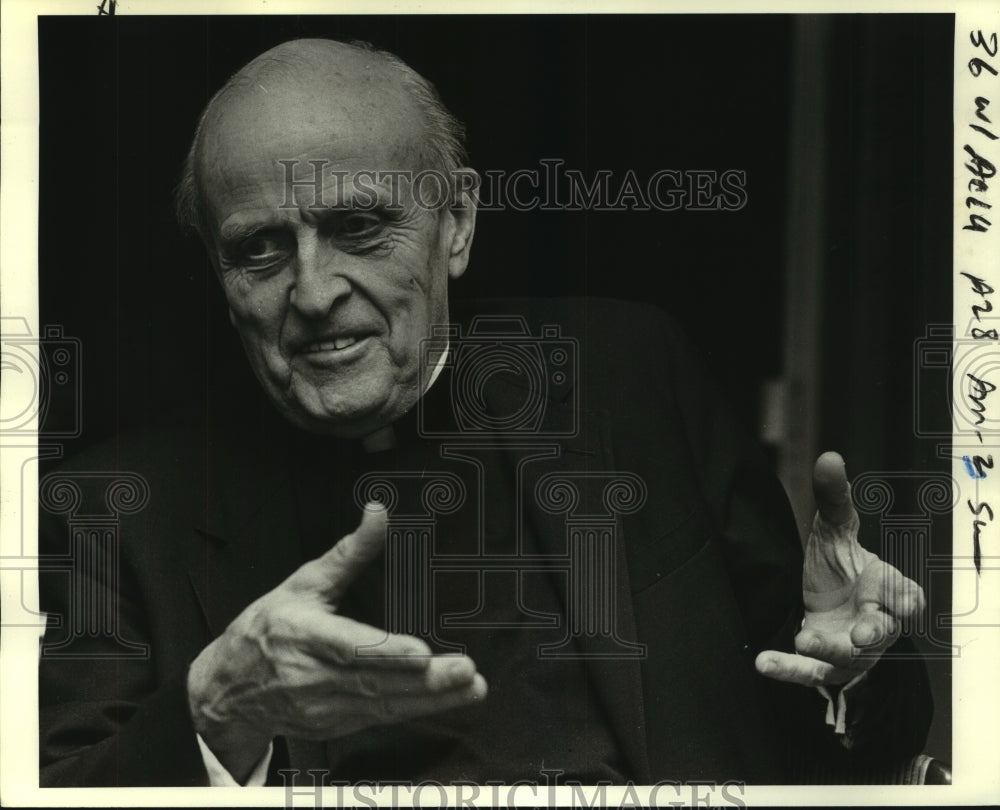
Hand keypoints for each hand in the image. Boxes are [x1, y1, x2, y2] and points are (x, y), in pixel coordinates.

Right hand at [187, 502, 486, 782]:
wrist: (226, 690)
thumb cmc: (266, 630)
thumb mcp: (303, 583)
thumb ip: (348, 553)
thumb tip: (377, 514)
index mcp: (302, 637)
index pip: (348, 647)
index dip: (385, 652)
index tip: (420, 652)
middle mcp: (313, 677)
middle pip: (376, 681)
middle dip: (425, 680)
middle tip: (464, 670)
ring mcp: (324, 707)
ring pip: (384, 706)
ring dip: (430, 699)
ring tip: (470, 686)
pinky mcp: (335, 725)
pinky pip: (381, 718)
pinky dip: (415, 710)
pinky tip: (447, 700)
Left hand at [755, 452, 924, 687]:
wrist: (820, 604)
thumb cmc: (840, 570)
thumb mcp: (835, 531)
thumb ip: (834, 499)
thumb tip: (830, 458)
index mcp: (890, 592)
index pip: (906, 598)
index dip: (903, 601)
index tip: (898, 600)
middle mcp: (876, 625)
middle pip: (880, 633)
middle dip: (872, 633)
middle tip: (860, 635)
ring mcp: (851, 650)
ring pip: (845, 658)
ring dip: (826, 651)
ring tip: (803, 642)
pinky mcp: (823, 666)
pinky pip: (809, 674)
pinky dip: (788, 670)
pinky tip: (764, 663)